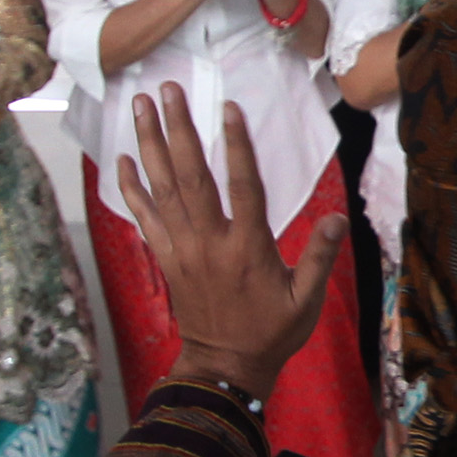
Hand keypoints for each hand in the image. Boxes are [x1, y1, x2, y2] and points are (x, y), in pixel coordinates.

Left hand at [119, 89, 344, 402]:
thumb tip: (337, 220)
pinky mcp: (165, 258)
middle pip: (191, 176)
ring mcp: (182, 249)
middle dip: (178, 129)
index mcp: (247, 248)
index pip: (242, 187)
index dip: (236, 146)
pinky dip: (130, 187)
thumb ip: (320, 257)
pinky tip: (120, 158)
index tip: (227, 108)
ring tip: (140, 106)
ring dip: (150, 144)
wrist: (226, 367)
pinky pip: (143, 217)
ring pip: (162, 188)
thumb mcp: (307, 300)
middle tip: (167, 89)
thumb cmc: (272, 331)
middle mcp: (209, 242)